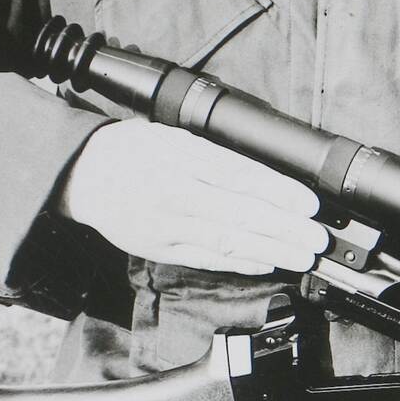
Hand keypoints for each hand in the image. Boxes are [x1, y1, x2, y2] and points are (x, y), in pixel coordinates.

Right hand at [57, 119, 328, 273]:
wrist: (82, 175)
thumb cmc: (135, 150)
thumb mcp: (175, 136)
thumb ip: (216, 156)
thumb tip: (266, 177)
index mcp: (182, 157)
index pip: (239, 176)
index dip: (278, 193)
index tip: (309, 204)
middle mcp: (176, 192)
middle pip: (240, 213)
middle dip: (284, 229)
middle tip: (317, 238)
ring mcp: (168, 225)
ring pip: (227, 240)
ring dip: (270, 251)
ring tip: (302, 256)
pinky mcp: (161, 248)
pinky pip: (206, 258)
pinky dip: (239, 263)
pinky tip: (266, 264)